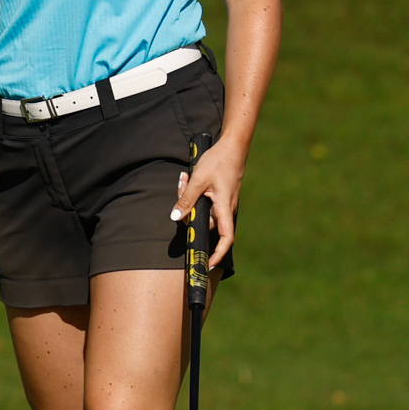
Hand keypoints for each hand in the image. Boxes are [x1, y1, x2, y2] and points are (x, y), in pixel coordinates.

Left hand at [169, 143, 244, 269]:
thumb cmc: (219, 161)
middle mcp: (226, 208)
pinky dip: (194, 193)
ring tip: (186, 179)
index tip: (207, 263)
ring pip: (202, 210)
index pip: (225, 237)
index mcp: (224, 207)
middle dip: (189, 211)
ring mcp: (223, 202)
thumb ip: (186, 199)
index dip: (218, 254)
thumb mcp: (198, 179)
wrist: (233, 146)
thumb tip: (175, 218)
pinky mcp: (220, 196)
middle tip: (182, 187)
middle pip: (205, 222)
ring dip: (189, 198)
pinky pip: (204, 201)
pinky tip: (188, 178)